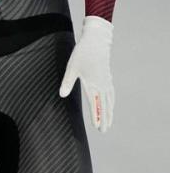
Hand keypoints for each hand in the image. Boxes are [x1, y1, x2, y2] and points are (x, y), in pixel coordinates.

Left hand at [59, 16, 113, 132]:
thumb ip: (67, 82)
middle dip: (104, 118)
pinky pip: (111, 93)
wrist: (96, 41)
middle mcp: (102, 85)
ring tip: (109, 121)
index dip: (97, 117)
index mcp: (93, 84)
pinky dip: (111, 101)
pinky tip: (111, 103)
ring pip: (110, 100)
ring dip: (109, 111)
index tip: (98, 128)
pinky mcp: (107, 76)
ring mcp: (106, 81)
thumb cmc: (82, 54)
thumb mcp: (72, 68)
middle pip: (105, 105)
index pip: (96, 105)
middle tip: (104, 130)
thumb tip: (62, 95)